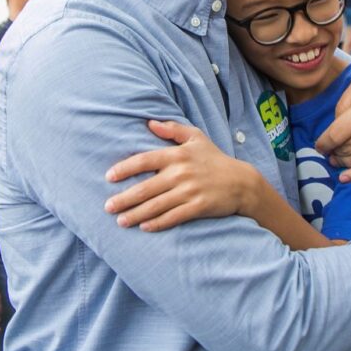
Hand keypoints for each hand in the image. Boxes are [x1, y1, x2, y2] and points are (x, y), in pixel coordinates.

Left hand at [105, 120, 258, 230]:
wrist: (242, 182)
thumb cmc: (215, 159)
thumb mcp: (196, 138)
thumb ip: (172, 129)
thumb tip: (149, 123)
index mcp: (177, 155)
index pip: (145, 160)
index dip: (125, 168)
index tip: (109, 176)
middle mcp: (181, 173)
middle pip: (146, 187)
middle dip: (125, 198)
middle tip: (108, 206)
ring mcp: (190, 191)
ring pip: (157, 205)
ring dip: (136, 214)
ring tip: (121, 221)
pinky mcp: (199, 207)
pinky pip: (173, 217)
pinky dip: (157, 223)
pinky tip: (145, 227)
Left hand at [315, 57, 350, 181]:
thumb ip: (346, 101)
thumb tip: (336, 123)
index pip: (336, 134)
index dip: (323, 142)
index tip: (319, 144)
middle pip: (346, 148)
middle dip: (333, 151)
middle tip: (328, 150)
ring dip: (343, 163)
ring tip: (336, 160)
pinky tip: (347, 177)